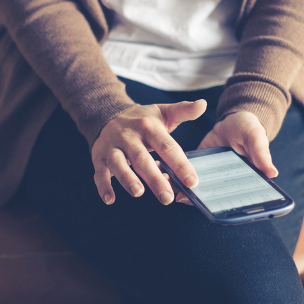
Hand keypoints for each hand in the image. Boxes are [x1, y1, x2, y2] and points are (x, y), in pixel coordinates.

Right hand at [91, 101, 206, 204]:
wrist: (107, 113)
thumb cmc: (141, 119)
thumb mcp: (162, 112)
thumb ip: (183, 110)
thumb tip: (203, 104)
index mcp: (148, 126)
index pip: (166, 146)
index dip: (180, 164)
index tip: (192, 181)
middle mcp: (128, 136)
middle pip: (142, 158)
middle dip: (154, 178)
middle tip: (167, 197)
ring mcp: (112, 147)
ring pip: (118, 164)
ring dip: (127, 179)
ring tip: (139, 193)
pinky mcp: (99, 157)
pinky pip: (100, 173)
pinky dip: (103, 187)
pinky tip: (110, 200)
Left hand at [175, 111, 278, 204]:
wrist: (231, 119)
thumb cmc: (249, 129)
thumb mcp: (255, 137)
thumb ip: (261, 153)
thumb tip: (272, 173)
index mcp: (243, 179)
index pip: (234, 197)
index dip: (224, 205)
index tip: (210, 207)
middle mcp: (224, 182)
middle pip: (212, 197)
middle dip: (197, 200)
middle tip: (183, 198)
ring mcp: (209, 175)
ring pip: (196, 188)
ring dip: (184, 190)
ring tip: (171, 190)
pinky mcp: (196, 166)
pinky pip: (184, 175)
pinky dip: (175, 177)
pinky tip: (164, 175)